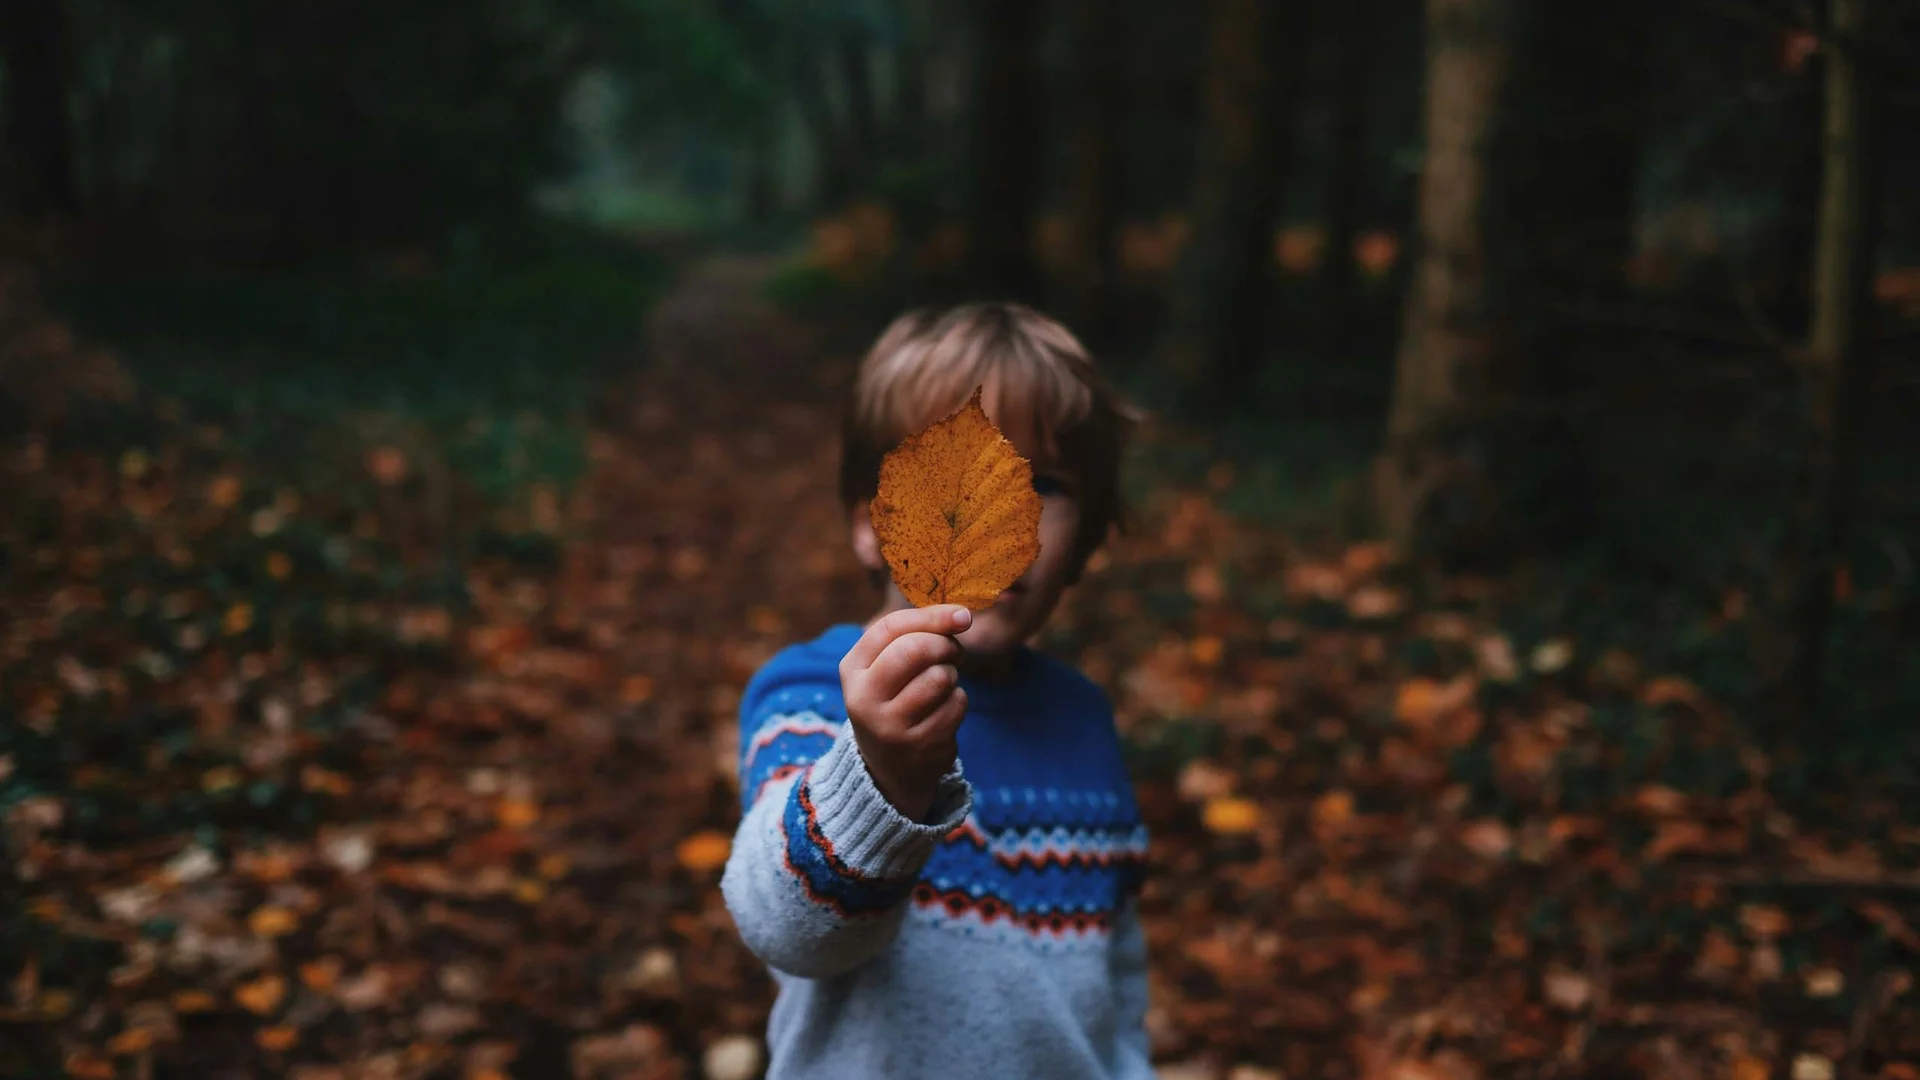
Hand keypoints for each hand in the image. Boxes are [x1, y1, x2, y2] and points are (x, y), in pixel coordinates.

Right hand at [838, 605, 972, 820]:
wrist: (889, 767)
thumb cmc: (893, 700)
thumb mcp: (885, 667)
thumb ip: (915, 635)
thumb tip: (962, 614)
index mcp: (852, 670)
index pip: (890, 628)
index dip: (931, 616)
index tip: (961, 615)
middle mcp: (864, 699)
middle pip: (914, 650)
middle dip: (944, 644)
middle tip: (953, 652)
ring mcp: (891, 726)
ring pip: (939, 677)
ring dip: (951, 675)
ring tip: (942, 684)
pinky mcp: (919, 745)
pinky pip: (956, 704)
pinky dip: (958, 700)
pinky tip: (944, 710)